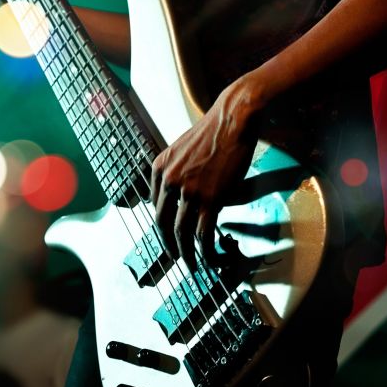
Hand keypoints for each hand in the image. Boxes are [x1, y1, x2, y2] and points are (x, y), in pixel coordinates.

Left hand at [149, 77, 264, 273]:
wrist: (233, 119)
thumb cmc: (212, 133)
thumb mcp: (181, 150)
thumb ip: (175, 172)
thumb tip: (179, 197)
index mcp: (158, 168)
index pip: (153, 206)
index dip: (161, 226)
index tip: (168, 236)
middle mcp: (168, 181)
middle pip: (162, 224)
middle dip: (168, 246)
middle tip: (176, 258)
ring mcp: (188, 191)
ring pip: (182, 233)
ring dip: (186, 255)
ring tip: (192, 267)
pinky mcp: (210, 198)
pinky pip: (203, 233)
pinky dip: (205, 251)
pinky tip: (210, 259)